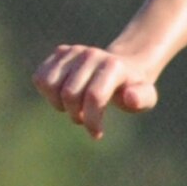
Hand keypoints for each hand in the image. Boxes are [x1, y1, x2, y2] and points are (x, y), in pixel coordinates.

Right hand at [32, 43, 158, 140]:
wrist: (123, 69)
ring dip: (58, 104)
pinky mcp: (60, 53)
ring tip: (73, 107)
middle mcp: (92, 54)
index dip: (91, 120)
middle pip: (70, 94)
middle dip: (75, 115)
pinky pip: (40, 78)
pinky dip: (47, 93)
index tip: (97, 133)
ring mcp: (74, 52)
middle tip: (84, 119)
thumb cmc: (133, 90)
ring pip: (50, 84)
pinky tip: (62, 96)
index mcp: (113, 66)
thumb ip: (142, 98)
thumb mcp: (146, 97)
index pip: (94, 97)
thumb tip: (129, 97)